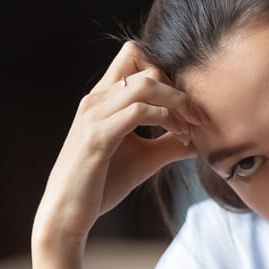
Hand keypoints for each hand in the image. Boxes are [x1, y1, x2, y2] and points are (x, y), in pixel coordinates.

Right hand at [32, 41, 205, 248]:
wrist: (66, 213)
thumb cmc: (101, 185)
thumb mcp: (144, 158)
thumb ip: (169, 144)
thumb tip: (201, 139)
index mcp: (103, 99)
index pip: (134, 56)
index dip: (167, 74)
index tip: (186, 104)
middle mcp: (97, 99)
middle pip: (146, 65)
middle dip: (178, 88)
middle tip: (198, 117)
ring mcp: (95, 115)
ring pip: (146, 84)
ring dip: (178, 101)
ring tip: (191, 126)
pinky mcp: (98, 136)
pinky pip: (139, 111)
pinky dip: (167, 119)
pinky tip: (178, 137)